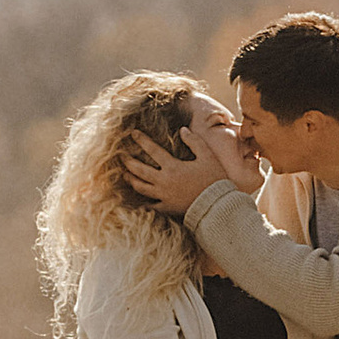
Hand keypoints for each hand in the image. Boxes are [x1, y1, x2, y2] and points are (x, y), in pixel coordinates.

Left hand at [123, 110, 250, 214]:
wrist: (218, 205)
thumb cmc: (215, 179)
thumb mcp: (207, 156)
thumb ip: (194, 141)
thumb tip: (182, 130)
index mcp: (172, 166)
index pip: (152, 150)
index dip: (141, 140)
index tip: (132, 133)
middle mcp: (164, 181)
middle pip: (140, 170)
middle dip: (129, 162)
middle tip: (121, 156)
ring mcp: (164, 196)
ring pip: (141, 187)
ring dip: (131, 180)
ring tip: (125, 175)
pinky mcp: (168, 208)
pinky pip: (151, 206)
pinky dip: (143, 203)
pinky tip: (137, 201)